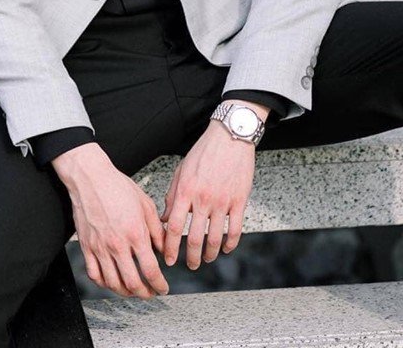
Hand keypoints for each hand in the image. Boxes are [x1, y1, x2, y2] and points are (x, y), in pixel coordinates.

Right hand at [53, 142, 168, 299]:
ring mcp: (100, 247)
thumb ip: (156, 230)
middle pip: (132, 283)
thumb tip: (162, 249)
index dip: (159, 284)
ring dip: (126, 292)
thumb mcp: (145, 204)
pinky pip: (94, 274)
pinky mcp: (86, 247)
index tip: (163, 287)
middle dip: (145, 293)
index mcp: (135, 233)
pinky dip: (104, 284)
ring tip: (133, 290)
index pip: (150, 270)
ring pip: (113, 283)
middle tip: (150, 292)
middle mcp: (117, 244)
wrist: (91, 178)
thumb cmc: (117, 186)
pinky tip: (111, 282)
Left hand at [160, 119, 255, 269]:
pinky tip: (226, 249)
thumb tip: (163, 218)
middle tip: (189, 265)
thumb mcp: (182, 170)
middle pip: (194, 238)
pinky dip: (230, 244)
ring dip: (209, 254)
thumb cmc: (204, 152)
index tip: (169, 259)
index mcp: (186, 190)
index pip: (173, 226)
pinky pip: (235, 230)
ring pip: (215, 239)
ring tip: (206, 259)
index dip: (169, 247)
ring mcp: (222, 201)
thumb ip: (173, 195)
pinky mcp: (239, 201)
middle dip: (190, 258)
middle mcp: (203, 199)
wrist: (230, 136)